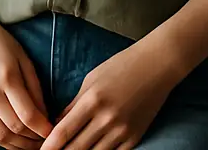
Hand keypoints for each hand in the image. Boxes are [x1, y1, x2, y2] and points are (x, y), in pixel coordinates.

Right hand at [0, 10, 51, 149]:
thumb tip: (44, 118)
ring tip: (29, 145)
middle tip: (45, 143)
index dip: (43, 130)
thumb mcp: (23, 60)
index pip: (28, 115)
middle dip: (33, 140)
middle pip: (13, 128)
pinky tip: (11, 140)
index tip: (53, 134)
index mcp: (6, 76)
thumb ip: (35, 89)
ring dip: (17, 145)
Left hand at [39, 39, 182, 149]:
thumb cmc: (120, 67)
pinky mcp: (135, 137)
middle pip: (76, 148)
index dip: (49, 146)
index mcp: (92, 101)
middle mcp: (106, 119)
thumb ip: (73, 105)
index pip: (63, 132)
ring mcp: (122, 131)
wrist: (157, 66)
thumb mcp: (90, 81)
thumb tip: (57, 125)